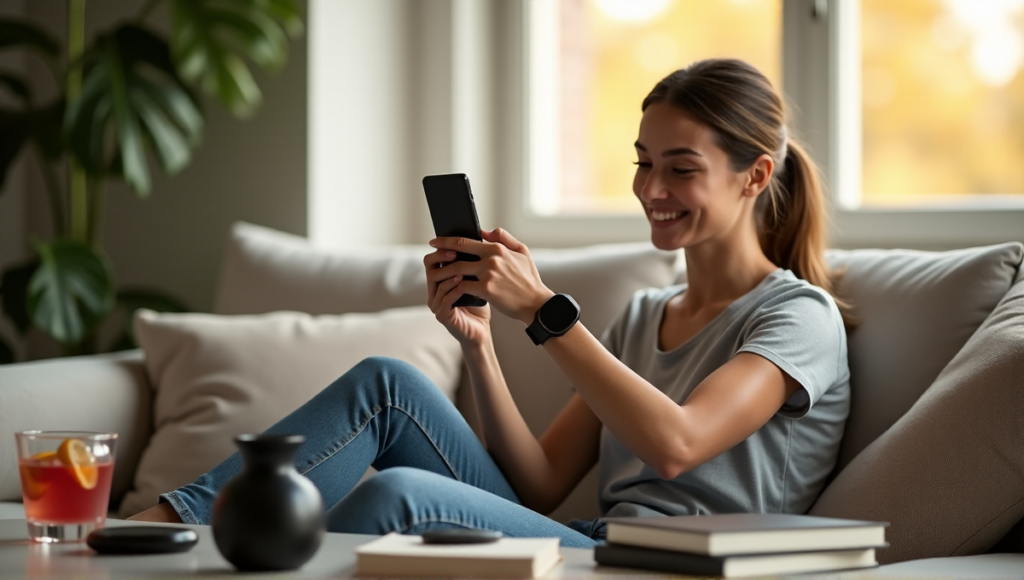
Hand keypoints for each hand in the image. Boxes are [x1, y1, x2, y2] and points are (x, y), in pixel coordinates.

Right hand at [424, 248, 492, 345]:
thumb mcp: (478, 279)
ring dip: (449, 274)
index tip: (455, 243)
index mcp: (441, 279)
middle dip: (441, 258)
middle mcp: (435, 290)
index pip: (433, 259)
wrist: (483, 329)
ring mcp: (436, 303)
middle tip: (455, 254)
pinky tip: (464, 285)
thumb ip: (474, 262)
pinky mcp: (442, 316)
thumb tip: (479, 239)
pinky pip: (444, 300)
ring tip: (462, 269)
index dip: (442, 249)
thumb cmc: (481, 303)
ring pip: (435, 282)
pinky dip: (453, 291)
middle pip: (430, 267)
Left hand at [427, 228, 553, 324]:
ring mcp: (488, 274)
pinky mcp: (486, 289)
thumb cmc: (529, 280)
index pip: (466, 241)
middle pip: (457, 253)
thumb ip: (504, 238)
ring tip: (436, 275)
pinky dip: (455, 288)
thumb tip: (485, 231)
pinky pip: (463, 286)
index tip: (436, 241)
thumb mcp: (522, 252)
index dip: (447, 240)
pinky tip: (449, 289)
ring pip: (458, 270)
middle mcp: (491, 258)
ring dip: (444, 272)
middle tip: (430, 255)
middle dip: (441, 253)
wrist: (536, 304)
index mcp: (497, 248)